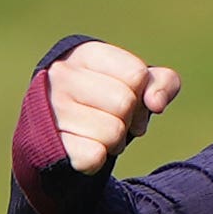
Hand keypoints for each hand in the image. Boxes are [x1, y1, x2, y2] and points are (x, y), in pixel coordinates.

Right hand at [45, 39, 183, 174]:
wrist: (57, 129)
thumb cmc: (105, 100)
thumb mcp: (136, 83)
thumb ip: (163, 82)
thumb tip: (156, 103)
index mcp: (84, 54)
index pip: (137, 75)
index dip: (142, 94)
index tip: (129, 100)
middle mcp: (62, 76)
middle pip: (125, 103)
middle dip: (128, 118)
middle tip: (112, 120)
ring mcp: (52, 109)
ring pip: (113, 133)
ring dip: (114, 141)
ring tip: (97, 134)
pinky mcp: (49, 143)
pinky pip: (94, 157)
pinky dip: (98, 159)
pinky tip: (84, 148)